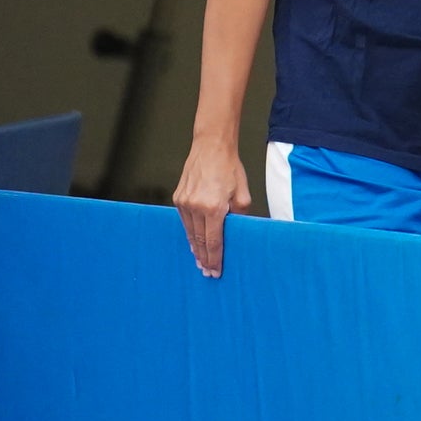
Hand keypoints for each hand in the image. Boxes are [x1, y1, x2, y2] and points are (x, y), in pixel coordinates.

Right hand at [173, 132, 251, 277]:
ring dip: (196, 248)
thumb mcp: (242, 194)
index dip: (215, 259)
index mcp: (213, 207)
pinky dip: (190, 233)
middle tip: (207, 273)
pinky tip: (194, 242)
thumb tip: (235, 234)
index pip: (214, 241)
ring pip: (190, 233)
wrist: (211, 147)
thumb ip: (239, 217)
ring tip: (201, 261)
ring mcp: (184, 202)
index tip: (216, 271)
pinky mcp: (178, 198)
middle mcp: (196, 207)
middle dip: (204, 258)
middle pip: (200, 241)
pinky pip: (184, 221)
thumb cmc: (230, 168)